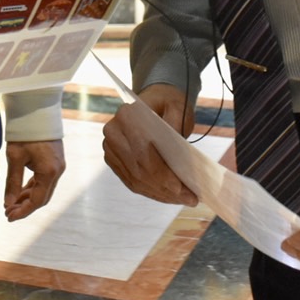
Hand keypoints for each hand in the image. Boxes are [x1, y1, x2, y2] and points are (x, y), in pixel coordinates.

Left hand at [3, 140, 65, 220]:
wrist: (37, 111)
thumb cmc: (25, 133)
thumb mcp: (15, 158)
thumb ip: (13, 182)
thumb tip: (8, 203)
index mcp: (49, 172)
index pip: (37, 200)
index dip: (23, 211)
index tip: (9, 217)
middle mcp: (58, 171)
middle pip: (42, 198)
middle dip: (25, 207)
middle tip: (8, 212)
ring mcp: (58, 167)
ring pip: (44, 190)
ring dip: (28, 198)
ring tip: (11, 203)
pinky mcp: (55, 162)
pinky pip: (45, 181)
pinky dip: (33, 188)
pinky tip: (21, 192)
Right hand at [101, 84, 197, 206]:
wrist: (153, 100)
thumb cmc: (168, 104)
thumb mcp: (178, 108)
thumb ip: (178, 127)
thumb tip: (181, 160)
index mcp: (126, 115)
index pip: (143, 153)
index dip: (161, 175)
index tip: (181, 189)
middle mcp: (113, 132)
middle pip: (139, 170)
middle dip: (165, 189)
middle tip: (189, 199)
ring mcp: (110, 148)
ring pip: (135, 180)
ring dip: (159, 194)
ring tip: (182, 199)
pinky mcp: (113, 160)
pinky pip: (131, 182)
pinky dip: (151, 191)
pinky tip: (168, 196)